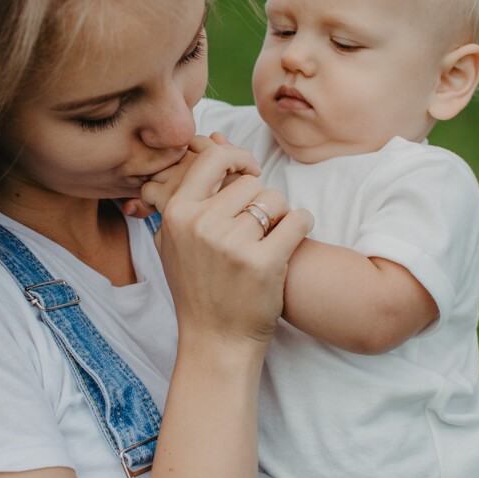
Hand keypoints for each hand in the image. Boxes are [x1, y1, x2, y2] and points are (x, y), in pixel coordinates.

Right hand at [141, 138, 313, 349]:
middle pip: (251, 183)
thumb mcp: (176, 239)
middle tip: (256, 230)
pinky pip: (298, 219)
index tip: (249, 174)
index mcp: (177, 214)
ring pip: (276, 200)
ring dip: (280, 217)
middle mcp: (201, 225)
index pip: (214, 159)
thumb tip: (213, 136)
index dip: (238, 160)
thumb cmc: (198, 287)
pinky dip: (302, 226)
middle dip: (260, 201)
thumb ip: (192, 190)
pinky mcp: (264, 263)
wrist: (215, 342)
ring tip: (270, 241)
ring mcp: (231, 244)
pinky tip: (292, 242)